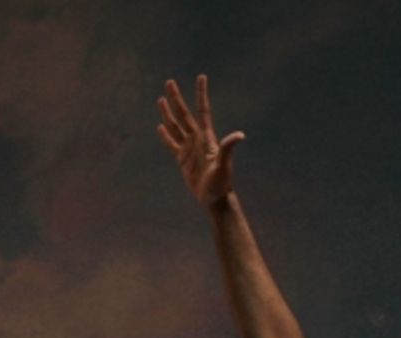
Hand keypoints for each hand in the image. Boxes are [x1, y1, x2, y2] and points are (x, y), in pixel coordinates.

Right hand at [158, 75, 245, 206]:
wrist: (214, 198)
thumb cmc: (221, 182)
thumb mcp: (223, 165)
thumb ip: (228, 148)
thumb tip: (240, 135)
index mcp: (207, 137)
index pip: (202, 110)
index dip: (201, 94)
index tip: (201, 77)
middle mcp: (197, 139)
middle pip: (184, 114)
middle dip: (177, 98)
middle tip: (169, 82)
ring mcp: (188, 148)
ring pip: (175, 126)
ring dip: (168, 113)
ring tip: (161, 99)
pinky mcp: (182, 159)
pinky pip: (171, 144)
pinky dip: (165, 135)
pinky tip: (160, 126)